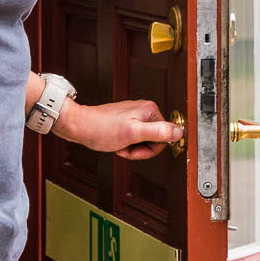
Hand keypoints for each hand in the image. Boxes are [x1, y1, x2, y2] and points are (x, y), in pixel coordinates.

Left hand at [55, 97, 182, 159]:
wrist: (80, 126)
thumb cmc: (101, 129)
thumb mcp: (133, 134)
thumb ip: (158, 132)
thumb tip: (179, 132)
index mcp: (150, 110)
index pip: (165, 138)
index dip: (150, 149)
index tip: (137, 147)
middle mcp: (144, 110)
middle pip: (154, 140)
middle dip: (140, 149)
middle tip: (126, 146)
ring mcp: (135, 116)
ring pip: (143, 142)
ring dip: (131, 148)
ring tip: (120, 144)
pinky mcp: (126, 122)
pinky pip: (134, 140)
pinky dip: (125, 145)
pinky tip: (117, 143)